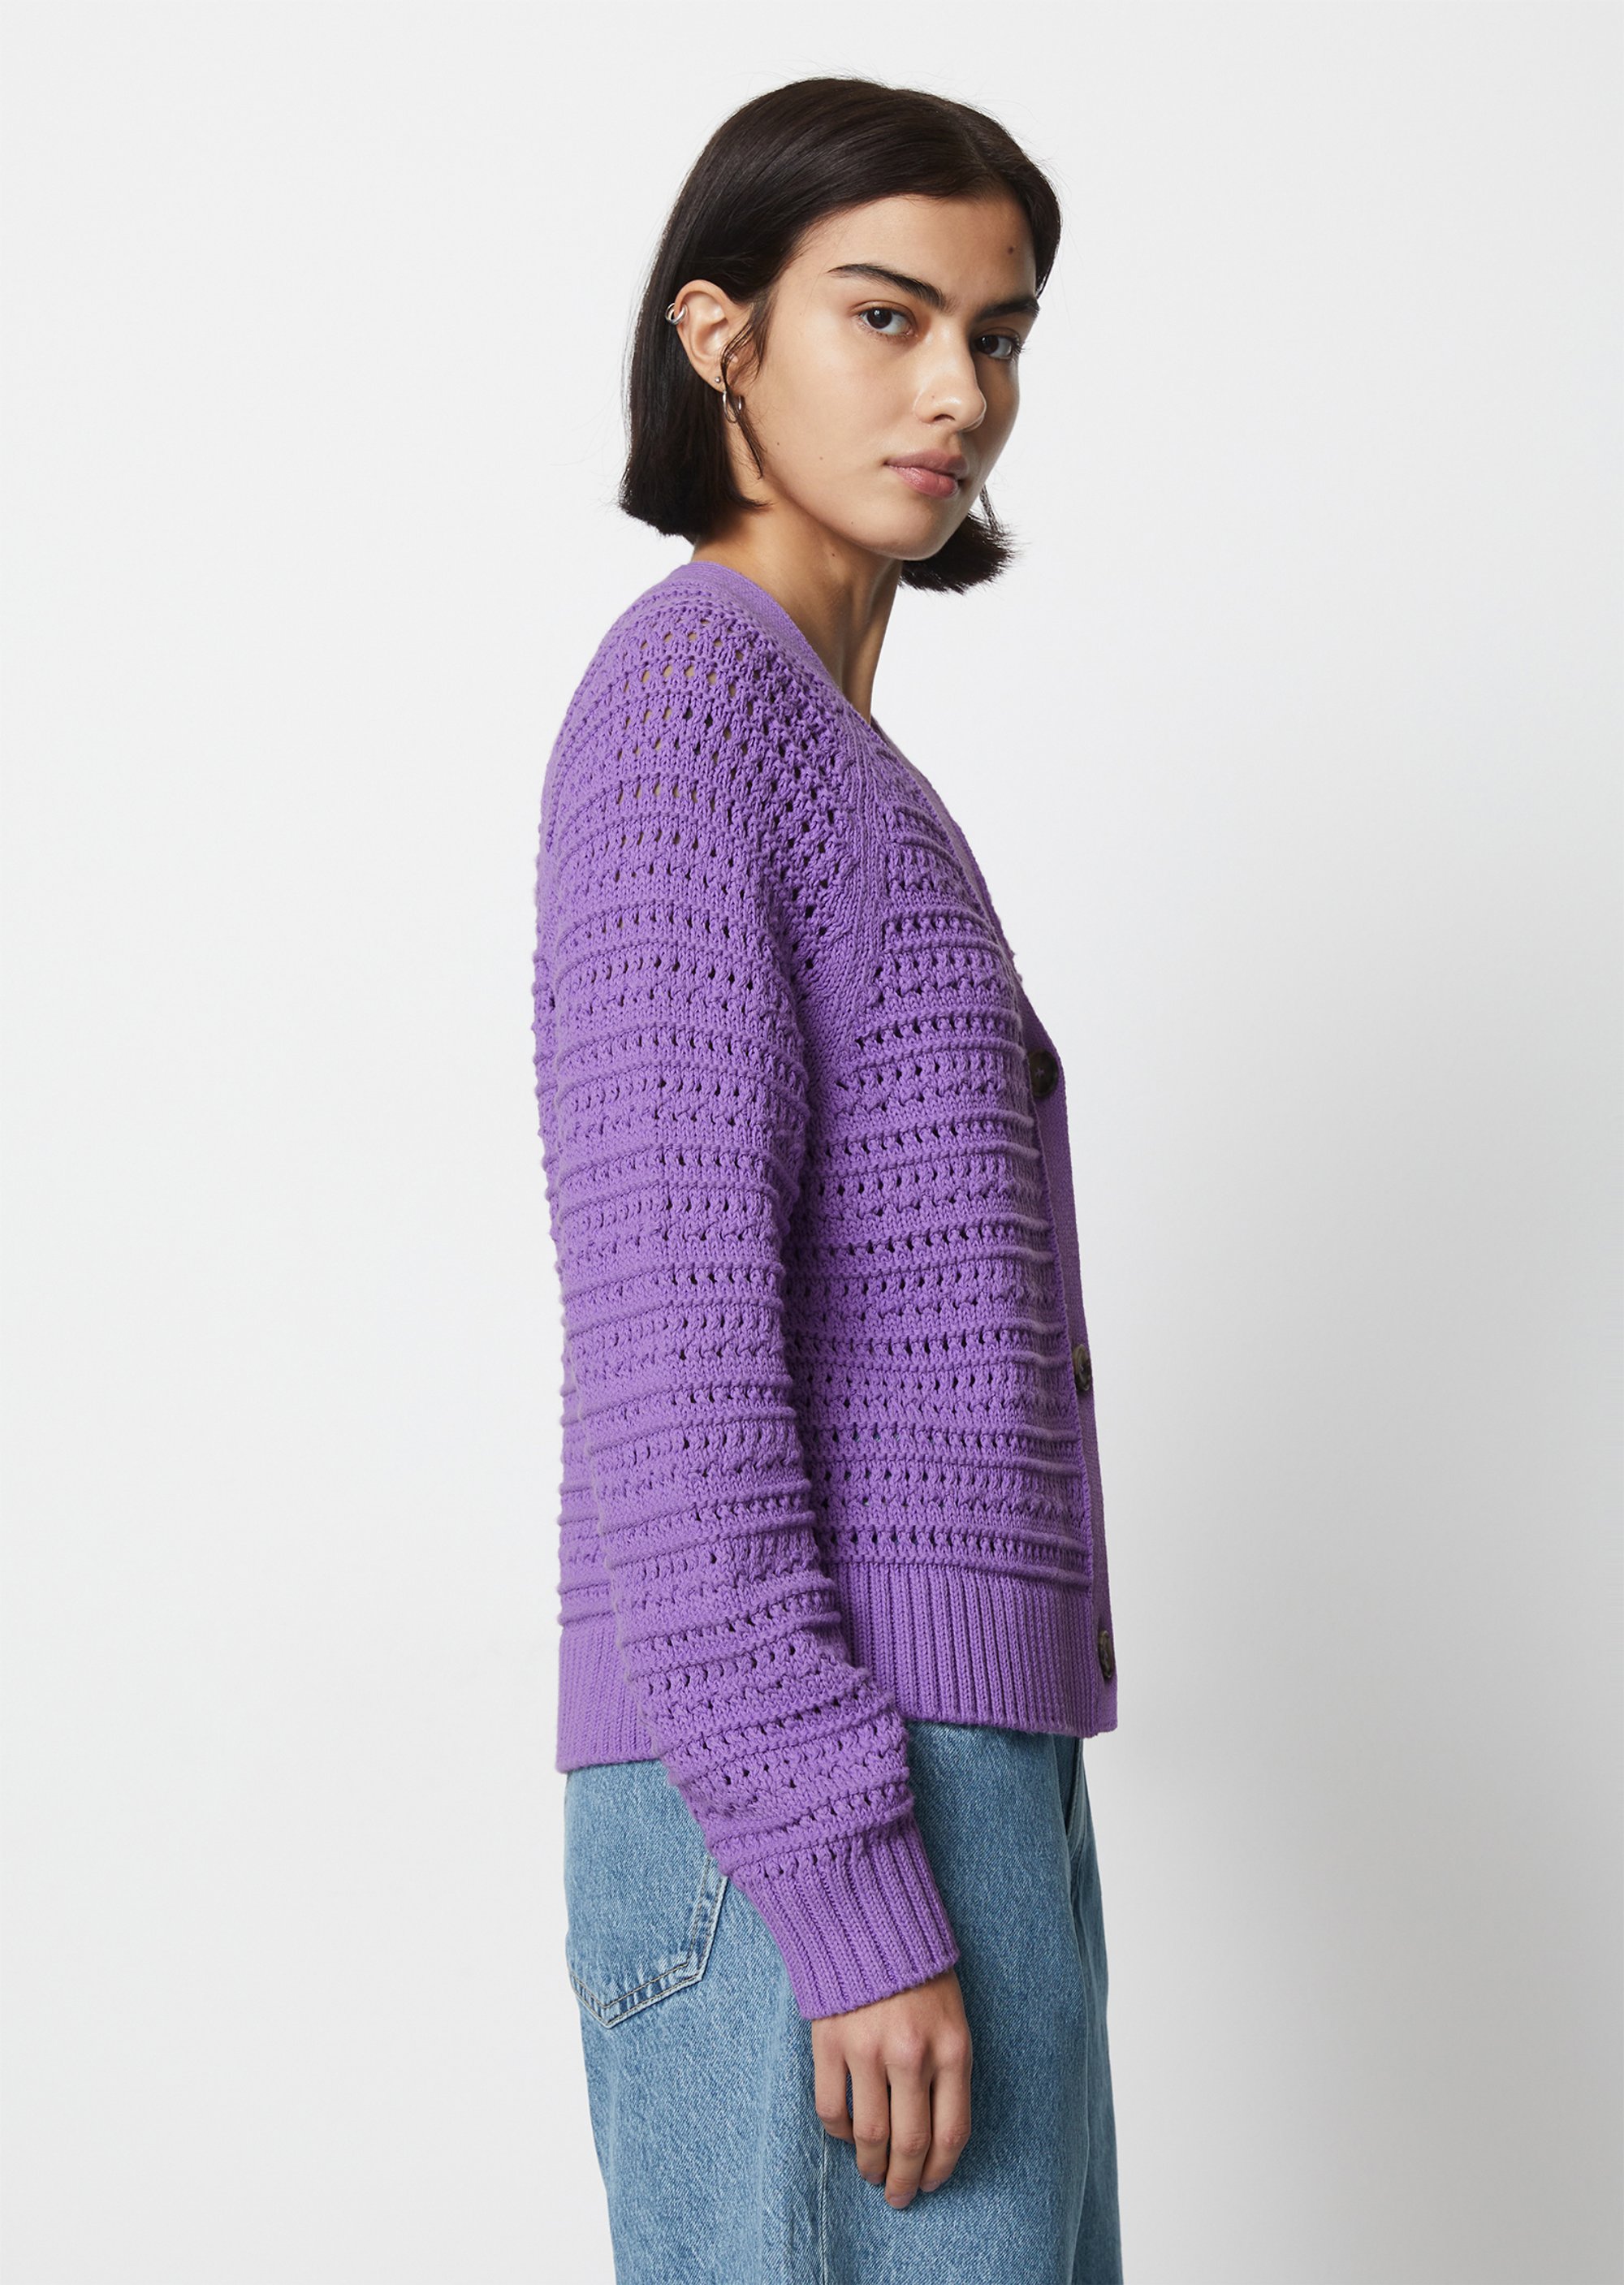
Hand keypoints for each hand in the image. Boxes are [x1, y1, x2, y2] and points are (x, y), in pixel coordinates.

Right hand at [811, 1966, 972, 2206]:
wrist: (866, 1918)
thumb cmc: (916, 1970)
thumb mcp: (951, 2015)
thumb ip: (947, 2068)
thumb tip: (933, 2132)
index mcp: (951, 2047)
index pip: (952, 2131)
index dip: (940, 2169)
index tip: (930, 2183)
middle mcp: (911, 2054)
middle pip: (911, 2143)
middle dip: (904, 2181)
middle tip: (898, 2197)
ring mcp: (867, 2050)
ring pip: (870, 2135)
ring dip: (870, 2165)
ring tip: (871, 2173)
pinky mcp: (829, 2043)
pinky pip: (831, 2109)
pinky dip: (838, 2132)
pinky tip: (846, 2135)